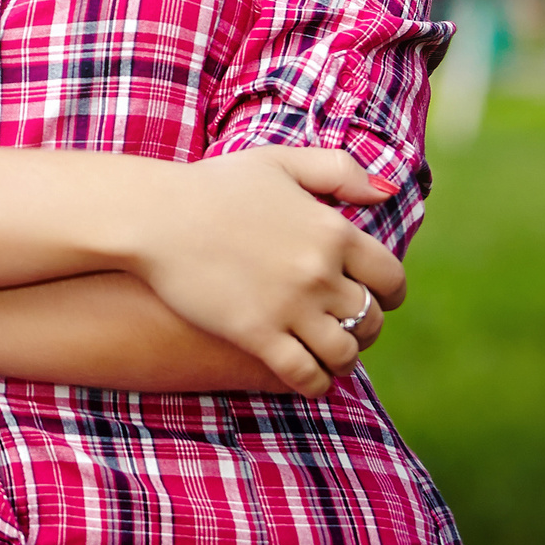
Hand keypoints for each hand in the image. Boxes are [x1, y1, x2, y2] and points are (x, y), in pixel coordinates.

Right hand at [122, 146, 406, 398]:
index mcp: (332, 231)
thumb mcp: (278, 162)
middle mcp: (320, 273)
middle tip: (346, 327)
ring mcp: (290, 307)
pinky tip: (307, 377)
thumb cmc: (212, 185)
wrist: (153, 216)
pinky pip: (306, 375)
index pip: (390, 278)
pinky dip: (315, 382)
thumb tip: (385, 193)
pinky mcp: (257, 335)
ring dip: (342, 358)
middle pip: (369, 319)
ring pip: (344, 353)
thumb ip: (337, 170)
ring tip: (329, 356)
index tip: (378, 298)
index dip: (389, 293)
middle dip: (364, 327)